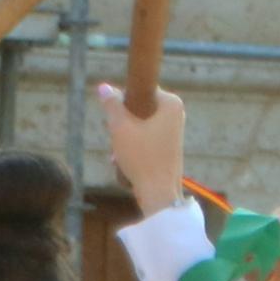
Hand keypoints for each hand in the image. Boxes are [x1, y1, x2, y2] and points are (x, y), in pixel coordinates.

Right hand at [98, 82, 186, 218]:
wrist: (158, 193)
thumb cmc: (141, 157)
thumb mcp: (120, 127)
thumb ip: (111, 104)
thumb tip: (104, 87)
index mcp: (170, 102)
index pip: (138, 91)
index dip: (122, 104)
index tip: (116, 120)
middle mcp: (176, 114)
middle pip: (138, 110)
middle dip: (122, 124)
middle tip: (116, 138)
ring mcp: (173, 132)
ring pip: (139, 126)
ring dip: (124, 138)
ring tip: (118, 153)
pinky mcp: (168, 148)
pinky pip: (145, 140)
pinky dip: (133, 148)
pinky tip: (120, 161)